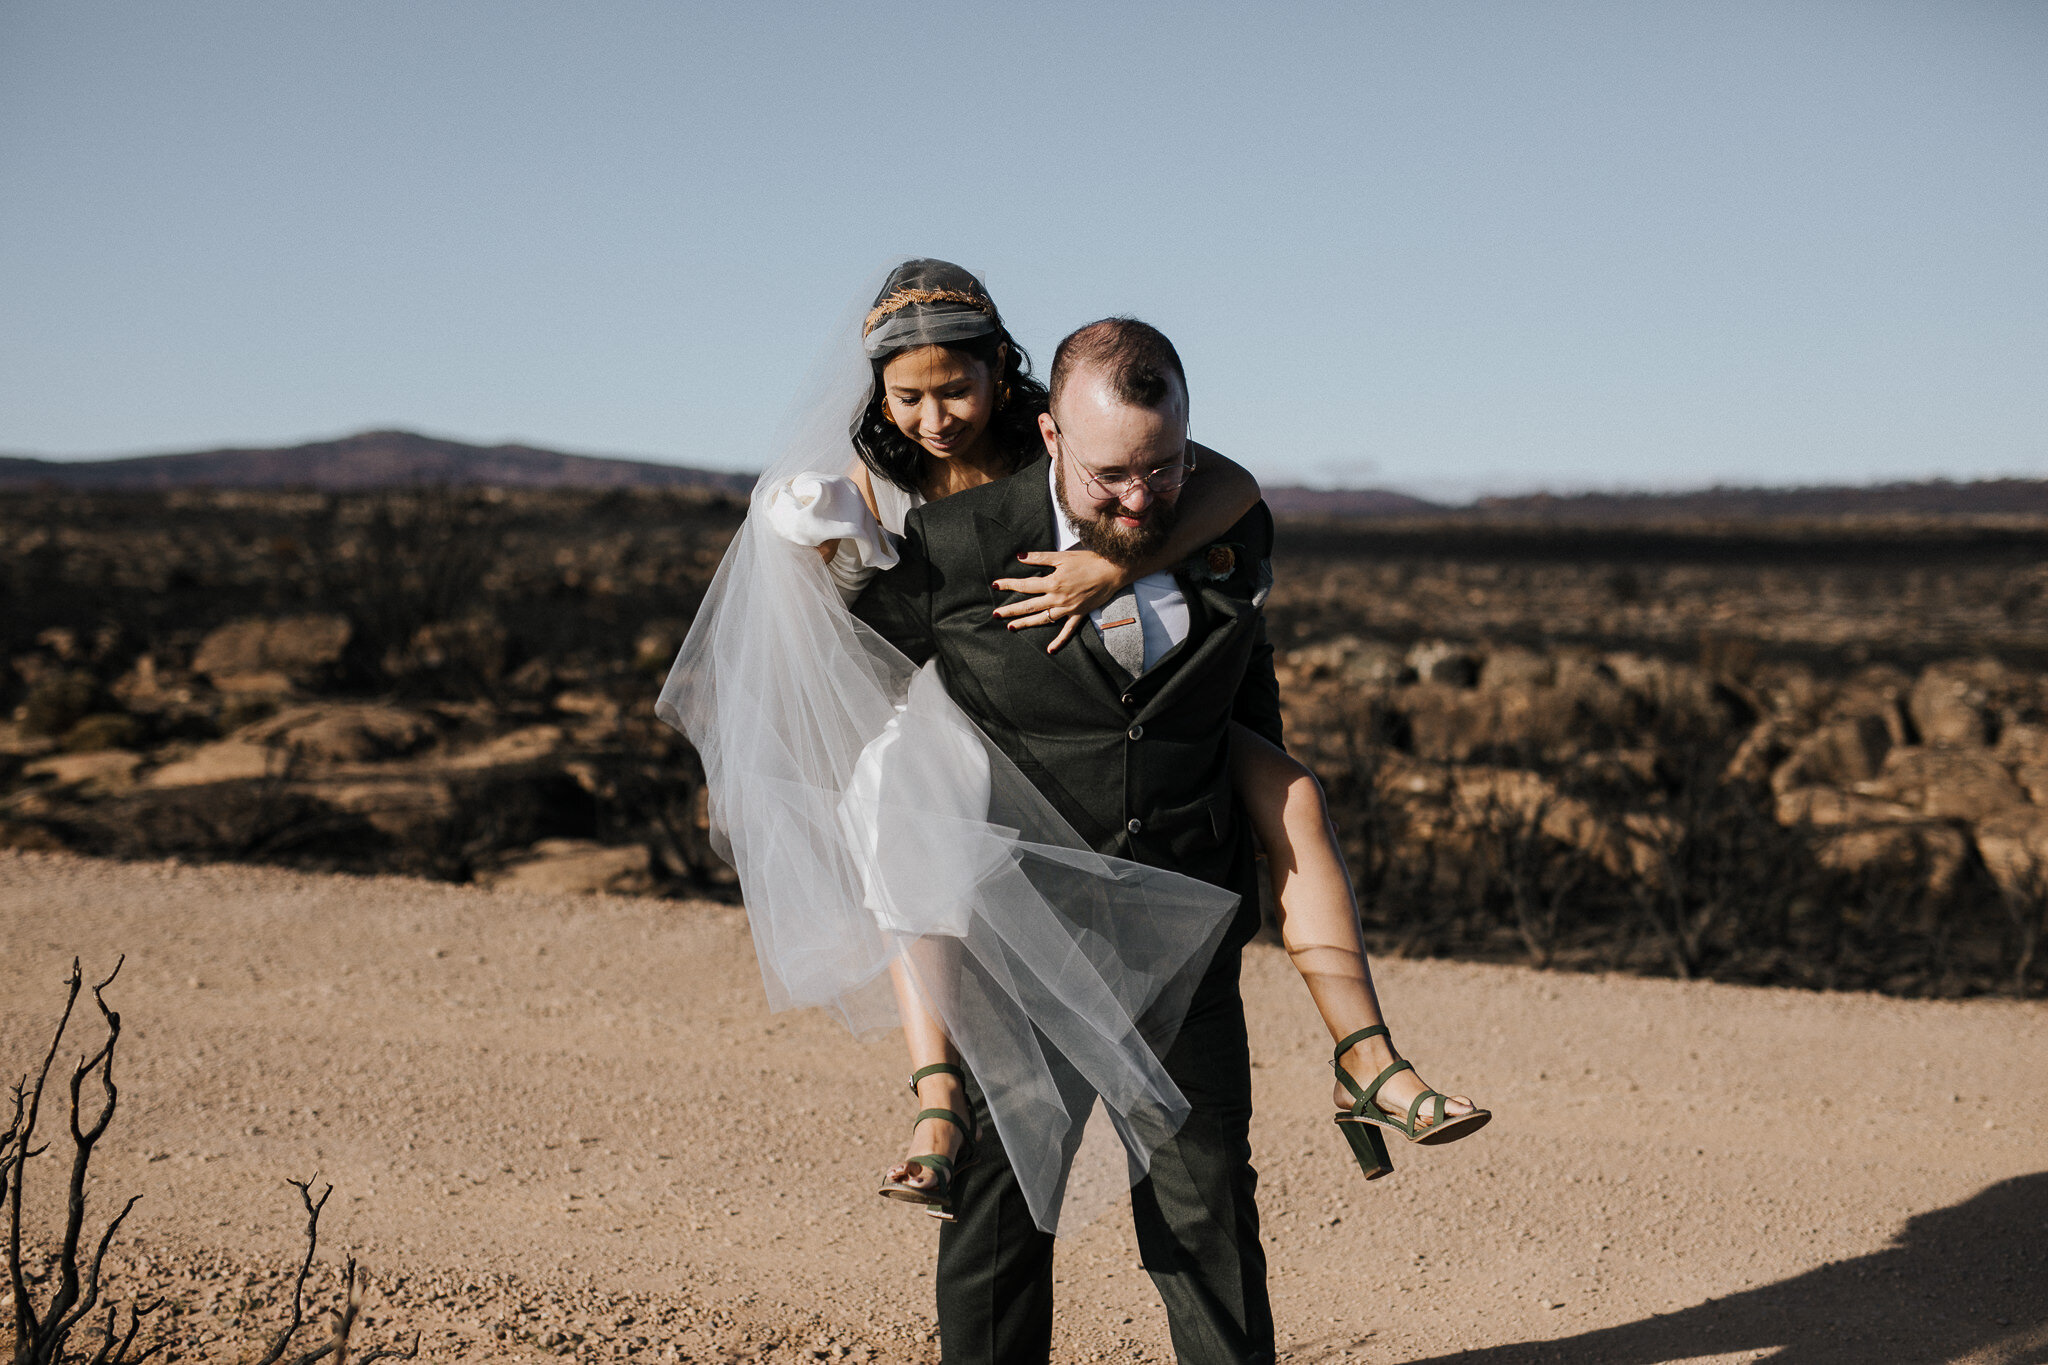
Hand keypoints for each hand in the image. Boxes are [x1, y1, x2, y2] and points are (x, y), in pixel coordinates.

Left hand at [992, 550, 1127, 653]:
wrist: (1112, 571)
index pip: (1025, 585)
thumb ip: (1040, 557)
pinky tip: (1049, 650)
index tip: (995, 585)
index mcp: (1053, 582)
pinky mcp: (1079, 614)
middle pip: (1029, 606)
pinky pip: (1067, 631)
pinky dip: (1059, 641)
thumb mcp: (1062, 556)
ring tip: (1010, 628)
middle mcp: (1058, 598)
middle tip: (995, 614)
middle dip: (1010, 610)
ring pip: (1043, 619)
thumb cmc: (1088, 560)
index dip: (1009, 584)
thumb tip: (1020, 556)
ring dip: (1026, 624)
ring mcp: (1068, 609)